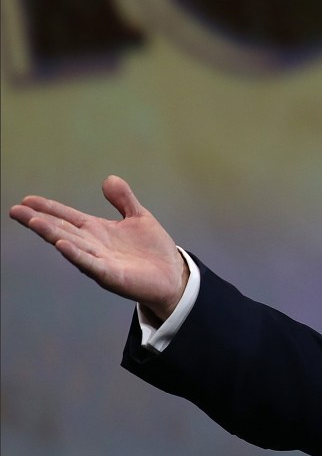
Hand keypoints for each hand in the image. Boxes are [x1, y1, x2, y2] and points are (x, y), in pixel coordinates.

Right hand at [9, 175, 189, 322]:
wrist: (173, 276)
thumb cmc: (153, 250)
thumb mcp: (139, 218)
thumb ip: (124, 200)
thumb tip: (108, 179)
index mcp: (97, 230)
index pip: (67, 216)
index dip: (48, 208)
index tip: (26, 200)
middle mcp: (94, 245)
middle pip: (62, 230)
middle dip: (40, 220)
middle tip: (16, 210)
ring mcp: (101, 261)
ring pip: (72, 245)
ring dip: (52, 234)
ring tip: (34, 222)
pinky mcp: (112, 275)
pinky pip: (91, 264)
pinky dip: (76, 255)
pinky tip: (62, 245)